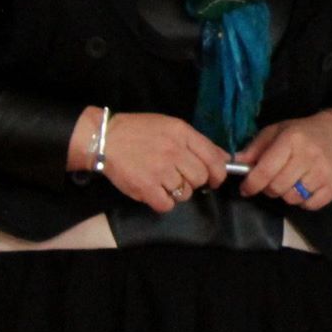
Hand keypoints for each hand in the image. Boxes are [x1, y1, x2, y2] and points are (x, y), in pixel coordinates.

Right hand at [70, 108, 229, 212]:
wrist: (106, 138)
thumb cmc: (140, 131)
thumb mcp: (173, 126)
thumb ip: (199, 142)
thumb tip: (225, 158)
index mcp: (183, 134)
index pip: (214, 158)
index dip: (219, 173)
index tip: (215, 179)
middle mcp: (174, 152)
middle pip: (201, 178)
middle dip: (195, 182)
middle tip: (182, 178)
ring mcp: (160, 170)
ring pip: (185, 193)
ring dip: (178, 192)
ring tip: (165, 183)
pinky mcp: (145, 187)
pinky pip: (167, 204)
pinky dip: (164, 202)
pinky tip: (156, 193)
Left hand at [236, 109, 331, 210]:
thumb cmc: (302, 134)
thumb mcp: (276, 132)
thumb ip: (255, 148)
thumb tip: (235, 163)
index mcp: (292, 140)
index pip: (265, 171)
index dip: (251, 184)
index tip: (247, 188)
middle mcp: (309, 155)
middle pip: (277, 188)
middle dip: (270, 188)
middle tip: (274, 181)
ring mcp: (324, 172)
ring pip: (292, 199)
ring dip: (287, 194)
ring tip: (292, 182)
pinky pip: (310, 205)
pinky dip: (304, 201)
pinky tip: (306, 187)